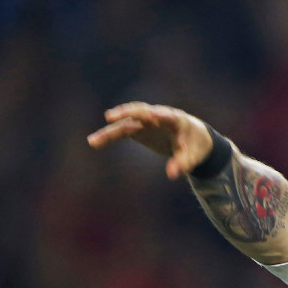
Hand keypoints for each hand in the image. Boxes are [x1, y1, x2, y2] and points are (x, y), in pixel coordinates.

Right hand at [87, 102, 214, 178]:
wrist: (192, 139)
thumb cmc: (195, 145)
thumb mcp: (193, 156)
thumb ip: (184, 163)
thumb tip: (172, 175)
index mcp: (176, 119)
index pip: (167, 115)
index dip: (160, 115)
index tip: (152, 116)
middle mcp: (158, 116)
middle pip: (140, 112)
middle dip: (126, 113)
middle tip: (110, 117)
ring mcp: (146, 122)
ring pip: (126, 123)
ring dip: (110, 130)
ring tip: (93, 142)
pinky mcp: (139, 129)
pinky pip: (121, 131)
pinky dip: (109, 136)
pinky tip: (94, 142)